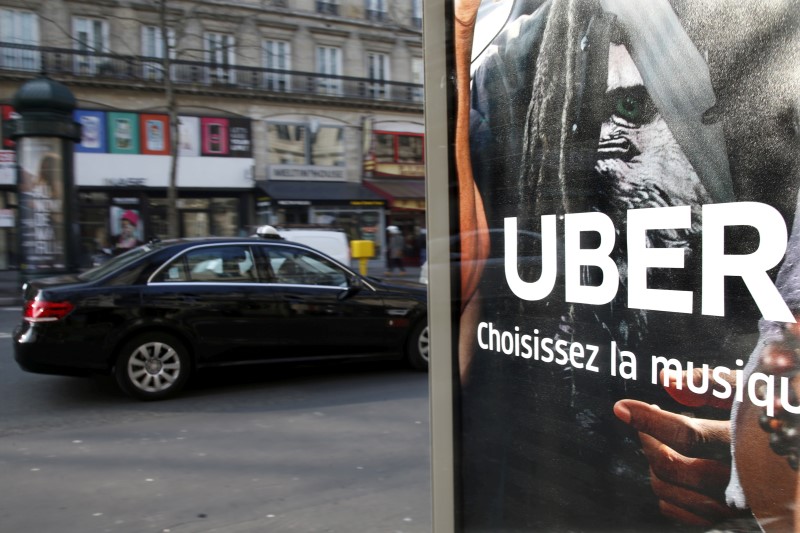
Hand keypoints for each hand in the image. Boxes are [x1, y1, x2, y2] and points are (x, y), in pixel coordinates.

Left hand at [614, 367, 745, 526]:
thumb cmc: (783, 416)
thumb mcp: (756, 392)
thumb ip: (712, 383)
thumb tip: (666, 380)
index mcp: (747, 447)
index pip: (686, 435)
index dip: (648, 419)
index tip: (623, 407)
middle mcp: (740, 483)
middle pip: (670, 466)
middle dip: (648, 438)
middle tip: (647, 420)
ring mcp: (734, 508)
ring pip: (668, 492)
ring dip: (656, 463)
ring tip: (665, 442)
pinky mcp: (729, 522)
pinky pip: (680, 515)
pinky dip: (667, 492)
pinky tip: (676, 470)